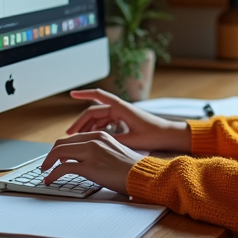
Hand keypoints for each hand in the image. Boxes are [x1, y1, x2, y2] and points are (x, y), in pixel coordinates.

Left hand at [40, 131, 142, 192]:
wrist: (143, 175)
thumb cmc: (132, 168)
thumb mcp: (114, 152)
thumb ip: (99, 152)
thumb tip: (86, 161)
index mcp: (100, 135)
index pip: (72, 138)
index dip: (60, 148)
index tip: (55, 158)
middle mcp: (94, 140)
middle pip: (62, 143)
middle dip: (50, 155)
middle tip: (46, 165)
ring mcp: (91, 152)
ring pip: (59, 153)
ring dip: (48, 163)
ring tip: (45, 173)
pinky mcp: (89, 167)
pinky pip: (62, 169)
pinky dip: (52, 175)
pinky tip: (50, 180)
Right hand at [65, 88, 190, 152]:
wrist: (169, 135)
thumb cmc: (154, 135)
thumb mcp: (132, 140)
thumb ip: (114, 140)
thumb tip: (96, 144)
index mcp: (121, 108)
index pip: (98, 97)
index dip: (83, 94)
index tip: (71, 94)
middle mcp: (120, 108)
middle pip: (94, 112)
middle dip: (80, 122)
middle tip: (68, 134)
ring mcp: (121, 114)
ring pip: (98, 118)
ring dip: (87, 126)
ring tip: (76, 138)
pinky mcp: (124, 121)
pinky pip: (105, 122)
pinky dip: (96, 129)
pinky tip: (89, 138)